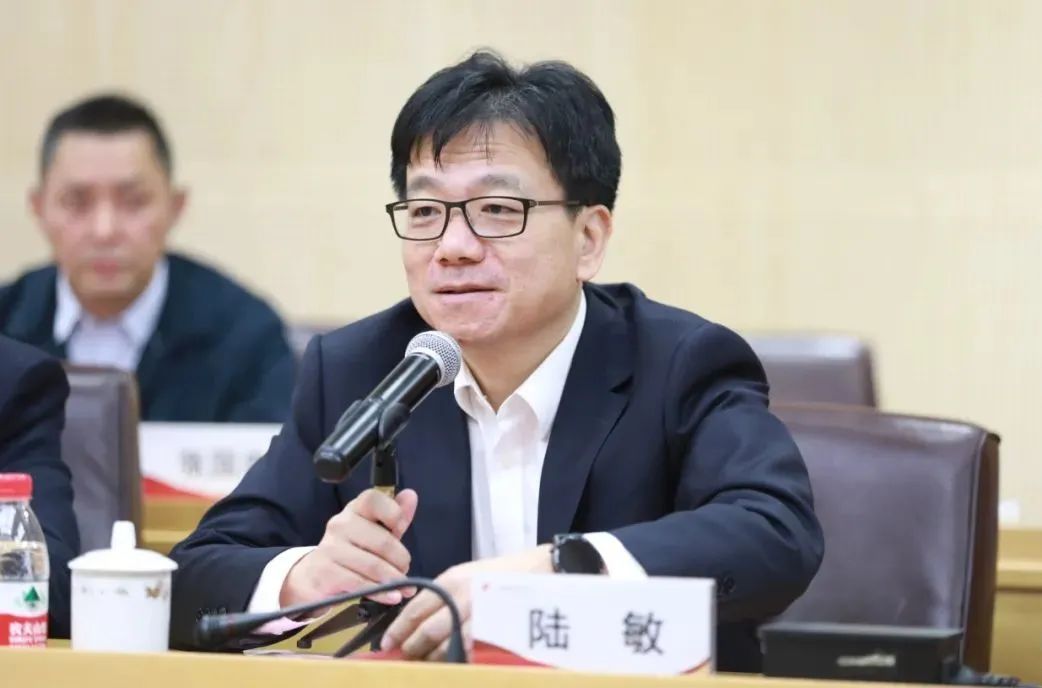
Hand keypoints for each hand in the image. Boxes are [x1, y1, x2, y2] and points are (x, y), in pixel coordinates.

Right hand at [280, 488, 418, 608]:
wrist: (314, 575)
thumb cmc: (352, 551)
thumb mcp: (375, 531)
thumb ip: (395, 516)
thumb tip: (411, 495)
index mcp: (355, 509)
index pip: (374, 500)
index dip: (394, 513)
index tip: (401, 529)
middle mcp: (340, 524)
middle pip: (382, 540)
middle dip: (401, 560)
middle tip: (405, 570)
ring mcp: (330, 548)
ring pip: (373, 565)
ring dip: (394, 580)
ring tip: (404, 587)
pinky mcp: (325, 572)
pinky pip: (360, 584)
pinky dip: (381, 593)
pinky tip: (392, 597)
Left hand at [381, 544, 552, 660]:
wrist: (541, 570)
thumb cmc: (501, 574)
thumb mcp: (465, 575)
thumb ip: (441, 595)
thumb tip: (415, 620)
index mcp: (450, 581)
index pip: (414, 610)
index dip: (397, 630)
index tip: (385, 644)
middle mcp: (461, 597)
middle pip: (426, 633)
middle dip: (412, 649)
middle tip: (405, 658)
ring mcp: (479, 615)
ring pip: (445, 648)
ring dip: (432, 659)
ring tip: (426, 663)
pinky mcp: (496, 630)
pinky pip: (468, 653)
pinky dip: (457, 661)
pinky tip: (453, 663)